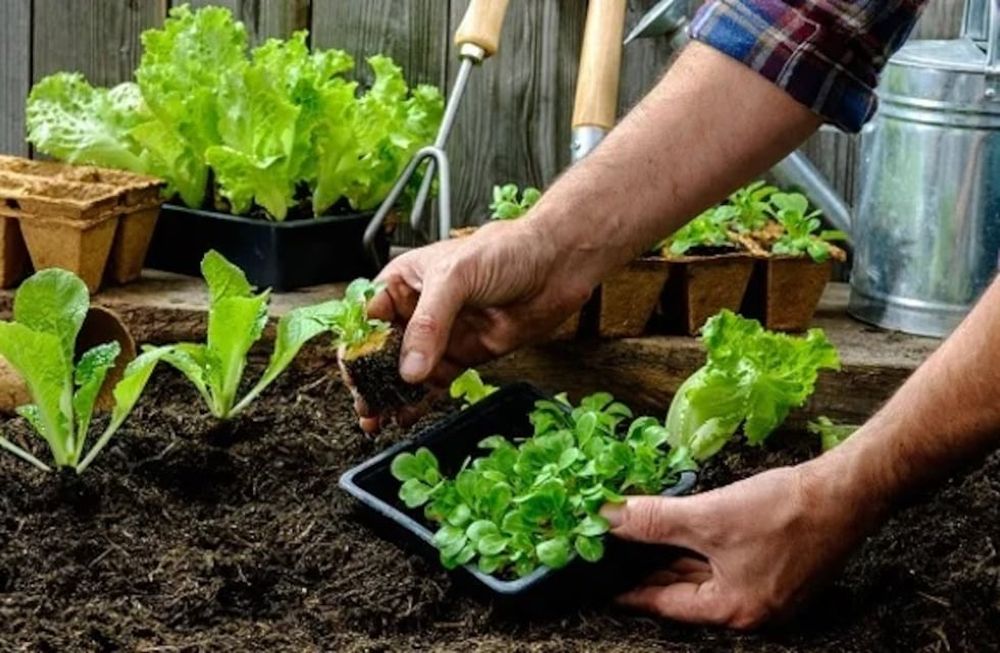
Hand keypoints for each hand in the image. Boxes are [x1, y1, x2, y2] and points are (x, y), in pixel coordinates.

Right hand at [358, 218, 594, 430]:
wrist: (556, 265)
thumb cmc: (506, 251)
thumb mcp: (456, 276)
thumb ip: (429, 323)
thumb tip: (409, 368)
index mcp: (404, 282)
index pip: (367, 317)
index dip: (356, 345)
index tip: (354, 373)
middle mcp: (418, 310)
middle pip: (381, 350)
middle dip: (369, 378)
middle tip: (364, 404)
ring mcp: (441, 336)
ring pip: (405, 372)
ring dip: (389, 395)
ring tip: (376, 418)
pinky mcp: (464, 356)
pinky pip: (434, 383)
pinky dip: (418, 402)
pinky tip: (404, 416)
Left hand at [600, 463, 880, 628]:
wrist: (847, 491)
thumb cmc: (785, 511)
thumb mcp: (708, 517)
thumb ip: (654, 521)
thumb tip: (608, 519)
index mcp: (733, 610)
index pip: (665, 604)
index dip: (630, 590)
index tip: (601, 582)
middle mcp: (750, 610)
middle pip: (684, 592)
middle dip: (648, 572)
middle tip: (611, 556)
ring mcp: (766, 591)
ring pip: (704, 576)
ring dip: (672, 558)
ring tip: (636, 542)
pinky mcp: (776, 568)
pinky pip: (724, 564)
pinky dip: (699, 549)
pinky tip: (680, 530)